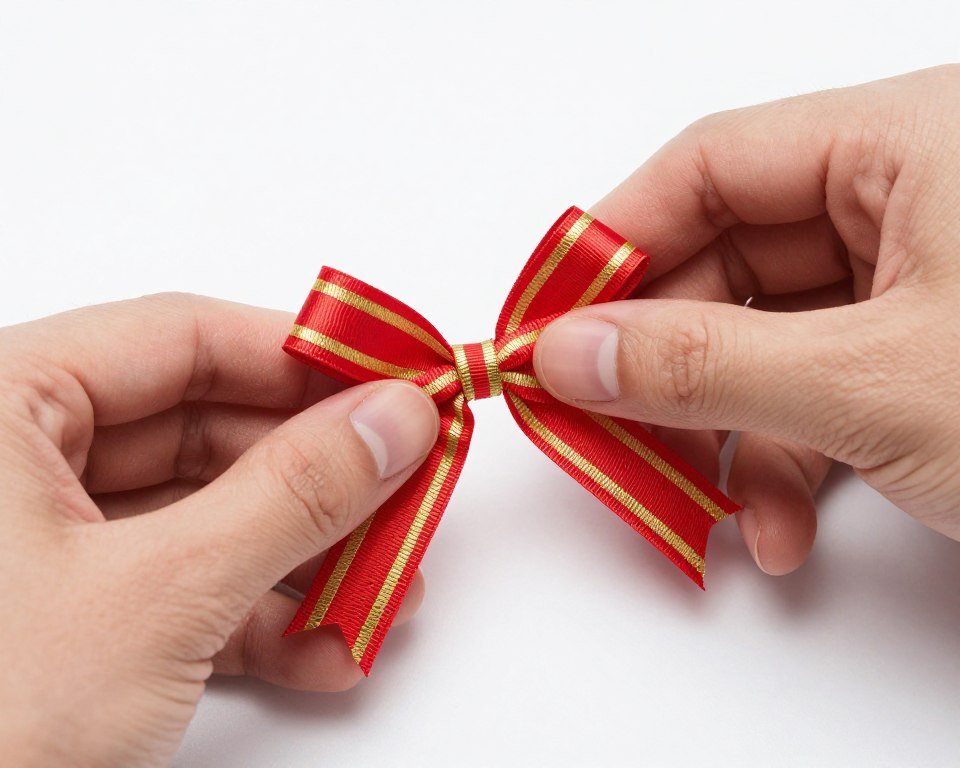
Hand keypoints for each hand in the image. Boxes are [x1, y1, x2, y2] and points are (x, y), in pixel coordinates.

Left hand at [0, 294, 438, 765]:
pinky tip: (324, 644)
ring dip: (302, 553)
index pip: (180, 336)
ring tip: (381, 580)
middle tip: (404, 484)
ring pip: (202, 513)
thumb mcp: (160, 595)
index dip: (302, 357)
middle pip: (203, 429)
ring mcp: (38, 544)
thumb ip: (293, 495)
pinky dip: (256, 615)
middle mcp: (10, 462)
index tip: (392, 378)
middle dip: (316, 475)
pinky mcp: (62, 617)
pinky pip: (179, 586)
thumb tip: (393, 421)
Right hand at [534, 65, 959, 574]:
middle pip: (726, 260)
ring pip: (764, 339)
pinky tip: (775, 525)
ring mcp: (916, 280)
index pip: (711, 164)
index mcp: (911, 140)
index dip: (614, 242)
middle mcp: (910, 195)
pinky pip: (814, 388)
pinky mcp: (922, 352)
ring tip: (698, 503)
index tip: (548, 317)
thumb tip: (569, 353)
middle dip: (660, 361)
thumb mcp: (876, 385)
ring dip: (721, 432)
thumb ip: (704, 365)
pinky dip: (782, 461)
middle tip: (593, 422)